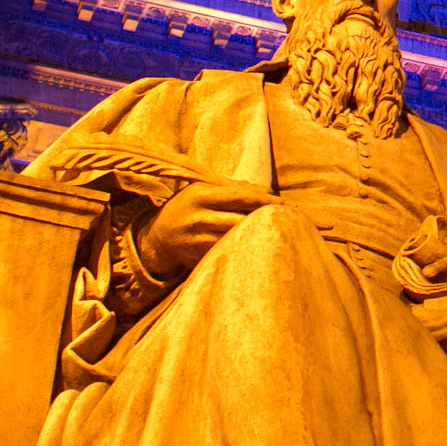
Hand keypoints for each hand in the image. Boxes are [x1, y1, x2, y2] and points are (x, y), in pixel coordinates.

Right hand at [136, 180, 280, 280]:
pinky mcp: (199, 257)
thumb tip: (265, 190)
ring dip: (259, 235)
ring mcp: (197, 240)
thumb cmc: (187, 207)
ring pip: (237, 238)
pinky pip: (229, 252)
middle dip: (267, 219)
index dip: (266, 200)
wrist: (156, 238)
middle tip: (291, 218)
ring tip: (279, 231)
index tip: (287, 203)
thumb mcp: (202, 190)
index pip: (240, 196)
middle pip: (242, 219)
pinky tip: (260, 246)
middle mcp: (198, 217)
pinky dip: (246, 248)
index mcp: (200, 195)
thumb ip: (232, 188)